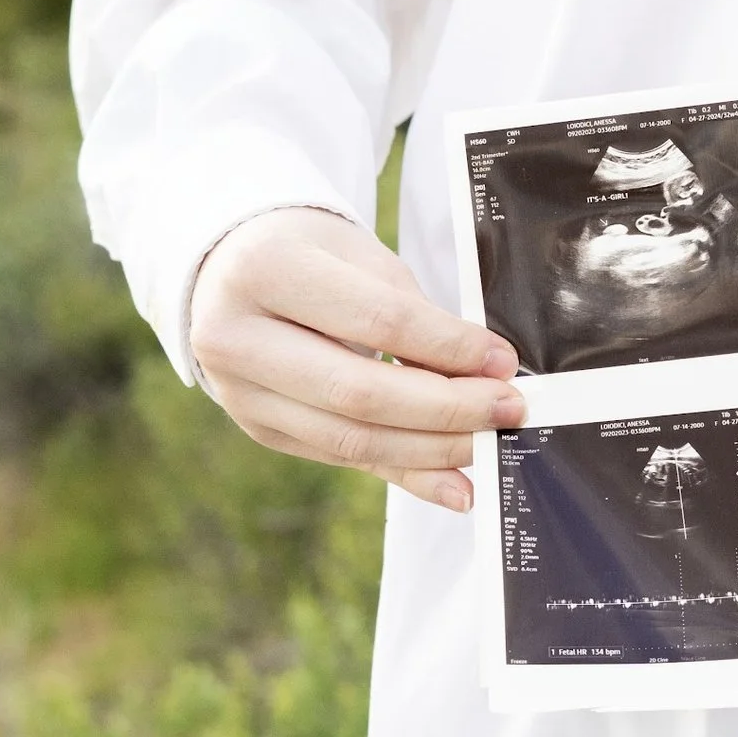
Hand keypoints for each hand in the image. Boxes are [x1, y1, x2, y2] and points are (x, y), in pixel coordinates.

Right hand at [189, 208, 523, 511]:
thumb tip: (482, 376)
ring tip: (487, 443)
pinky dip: (404, 472)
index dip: (447, 347)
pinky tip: (454, 483)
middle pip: (359, 392)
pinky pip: (342, 459)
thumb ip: (414, 316)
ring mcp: (240, 393)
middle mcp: (235, 337)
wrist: (231, 269)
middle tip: (506, 408)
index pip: (376, 320)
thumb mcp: (360, 258)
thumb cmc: (309, 254)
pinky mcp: (258, 429)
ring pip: (350, 439)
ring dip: (432, 450)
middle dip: (446, 409)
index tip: (500, 360)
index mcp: (263, 270)